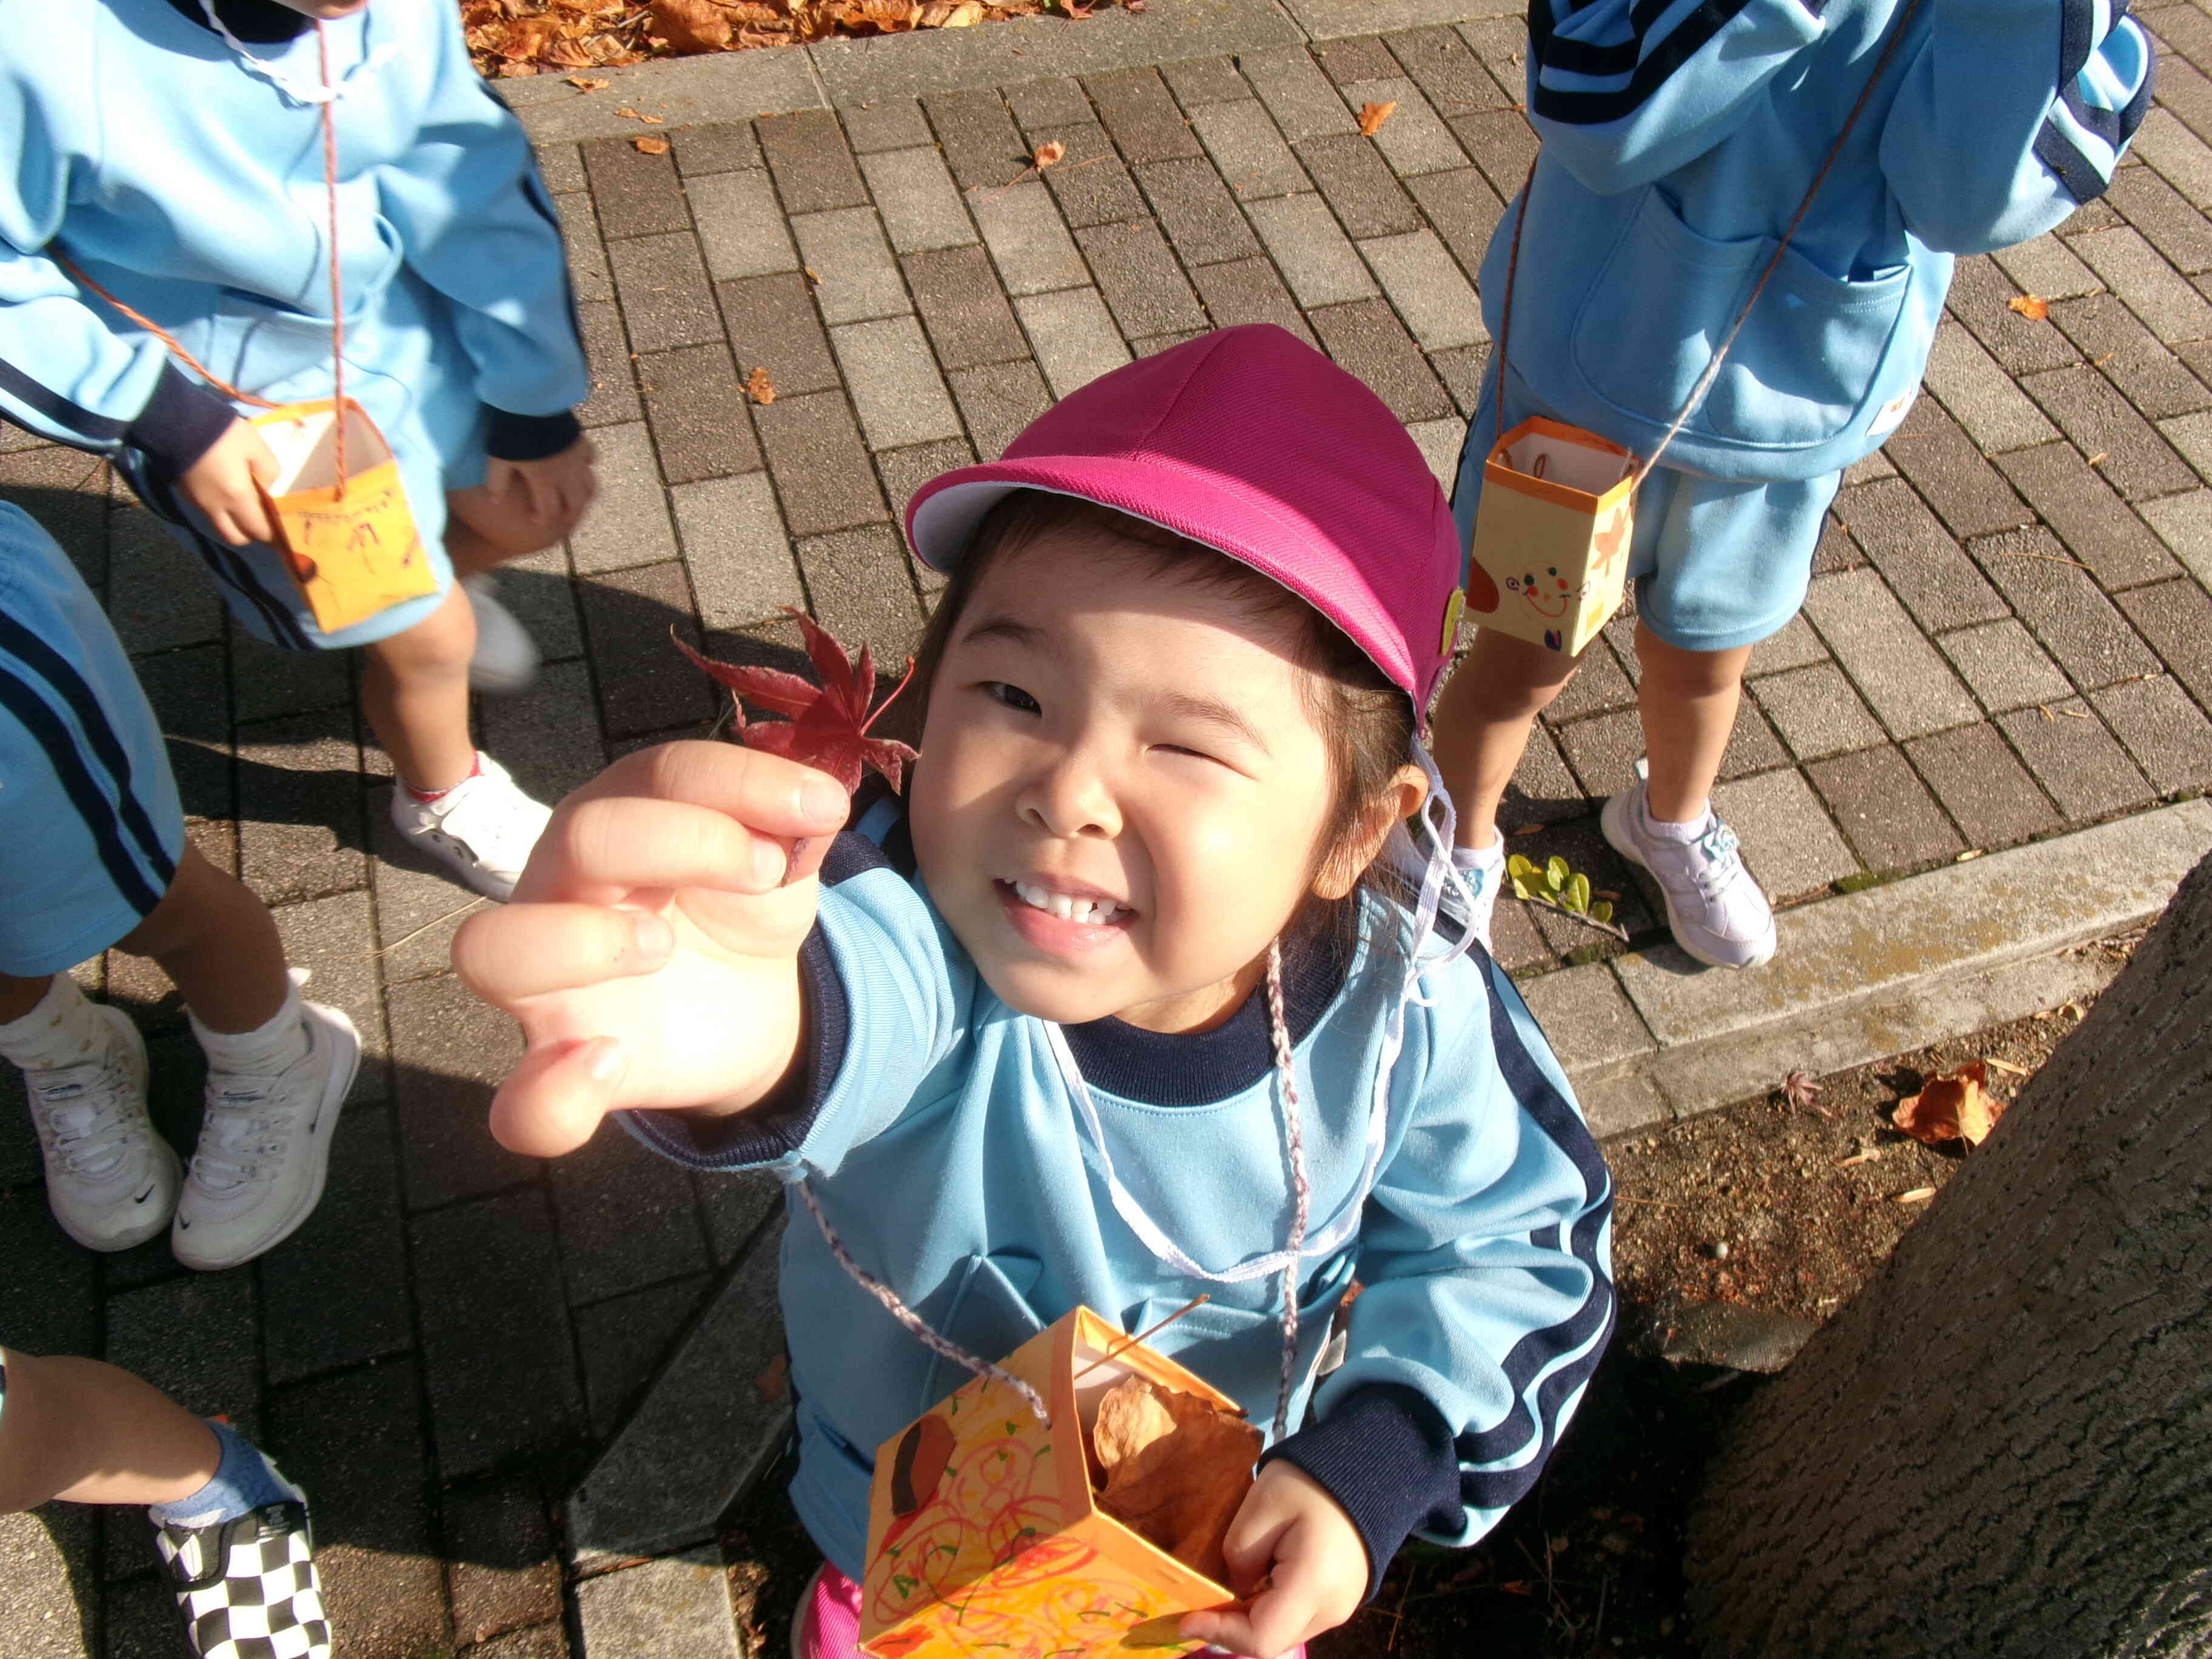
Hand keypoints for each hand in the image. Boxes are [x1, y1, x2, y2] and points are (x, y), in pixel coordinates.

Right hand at [177, 419, 279, 546]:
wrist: (175, 421)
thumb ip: (269, 471)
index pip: (258, 531)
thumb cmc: (221, 434)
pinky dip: (220, 512)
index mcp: (237, 498)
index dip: (273, 537)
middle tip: (264, 522)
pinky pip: (207, 512)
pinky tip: (227, 494)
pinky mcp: (185, 493)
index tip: (284, 534)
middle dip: (252, 535)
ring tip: (247, 509)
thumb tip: (268, 487)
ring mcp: (197, 502)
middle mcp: (215, 507)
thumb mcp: (256, 447)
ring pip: (219, 527)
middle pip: (236, 538)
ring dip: (235, 525)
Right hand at [450, 742, 850, 1157]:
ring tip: (662, 947)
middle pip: (578, 837)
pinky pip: (521, 1105)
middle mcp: (564, 887)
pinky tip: (611, 1063)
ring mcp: (549, 983)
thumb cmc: (738, 906)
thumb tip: (817, 803)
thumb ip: (791, 825)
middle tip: (761, 874)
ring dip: (583, 941)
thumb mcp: (779, 857)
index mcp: (620, 818)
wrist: (751, 997)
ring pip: (493, 949)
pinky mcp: (562, 1068)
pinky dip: (552, 1093)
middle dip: (681, 842)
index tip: (819, 811)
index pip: (660, 775)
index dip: (739, 783)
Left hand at [483, 434, 596, 536]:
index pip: (548, 510)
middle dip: (571, 515)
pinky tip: (582, 466)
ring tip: (578, 499)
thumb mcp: (498, 460)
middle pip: (575, 503)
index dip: (543, 519)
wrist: (532, 403)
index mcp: (544, 481)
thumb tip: (495, 502)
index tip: (536, 521)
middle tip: (565, 520)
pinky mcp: (581, 442)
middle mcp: (565, 475)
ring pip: (589, 485)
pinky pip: (592, 459)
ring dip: (584, 496)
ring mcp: (576, 459)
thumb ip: (498, 484)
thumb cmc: (513, 434)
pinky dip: (588, 466)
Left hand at [1178, 1463, 1366, 1658]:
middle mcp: (1331, 1610)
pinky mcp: (1338, 1602)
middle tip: (1200, 1600)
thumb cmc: (1311, 1483)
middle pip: (1271, 1640)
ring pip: (1282, 1632)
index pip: (1262, 1637)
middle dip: (1231, 1626)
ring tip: (1225, 1588)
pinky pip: (1296, 1618)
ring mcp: (1339, 1610)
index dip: (1220, 1633)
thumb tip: (1233, 1591)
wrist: (1366, 1473)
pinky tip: (1256, 1579)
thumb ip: (1240, 1554)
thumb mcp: (1263, 1505)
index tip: (1187, 1616)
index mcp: (1314, 1584)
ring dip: (1249, 1618)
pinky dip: (1269, 1608)